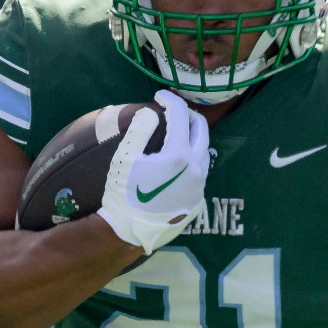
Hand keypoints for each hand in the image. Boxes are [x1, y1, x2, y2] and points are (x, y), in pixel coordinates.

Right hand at [97, 90, 209, 254]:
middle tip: (172, 111)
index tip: (159, 96)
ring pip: (203, 150)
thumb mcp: (125, 158)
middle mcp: (196, 168)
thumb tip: (151, 113)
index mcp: (179, 154)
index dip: (170, 100)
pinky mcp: (198, 200)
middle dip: (187, 115)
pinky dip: (191, 157)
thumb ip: (140, 129)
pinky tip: (176, 161)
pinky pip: (200, 171)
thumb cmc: (124, 194)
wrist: (130, 232)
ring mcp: (200, 185)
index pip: (180, 115)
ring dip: (192, 136)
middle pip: (201, 129)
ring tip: (175, 133)